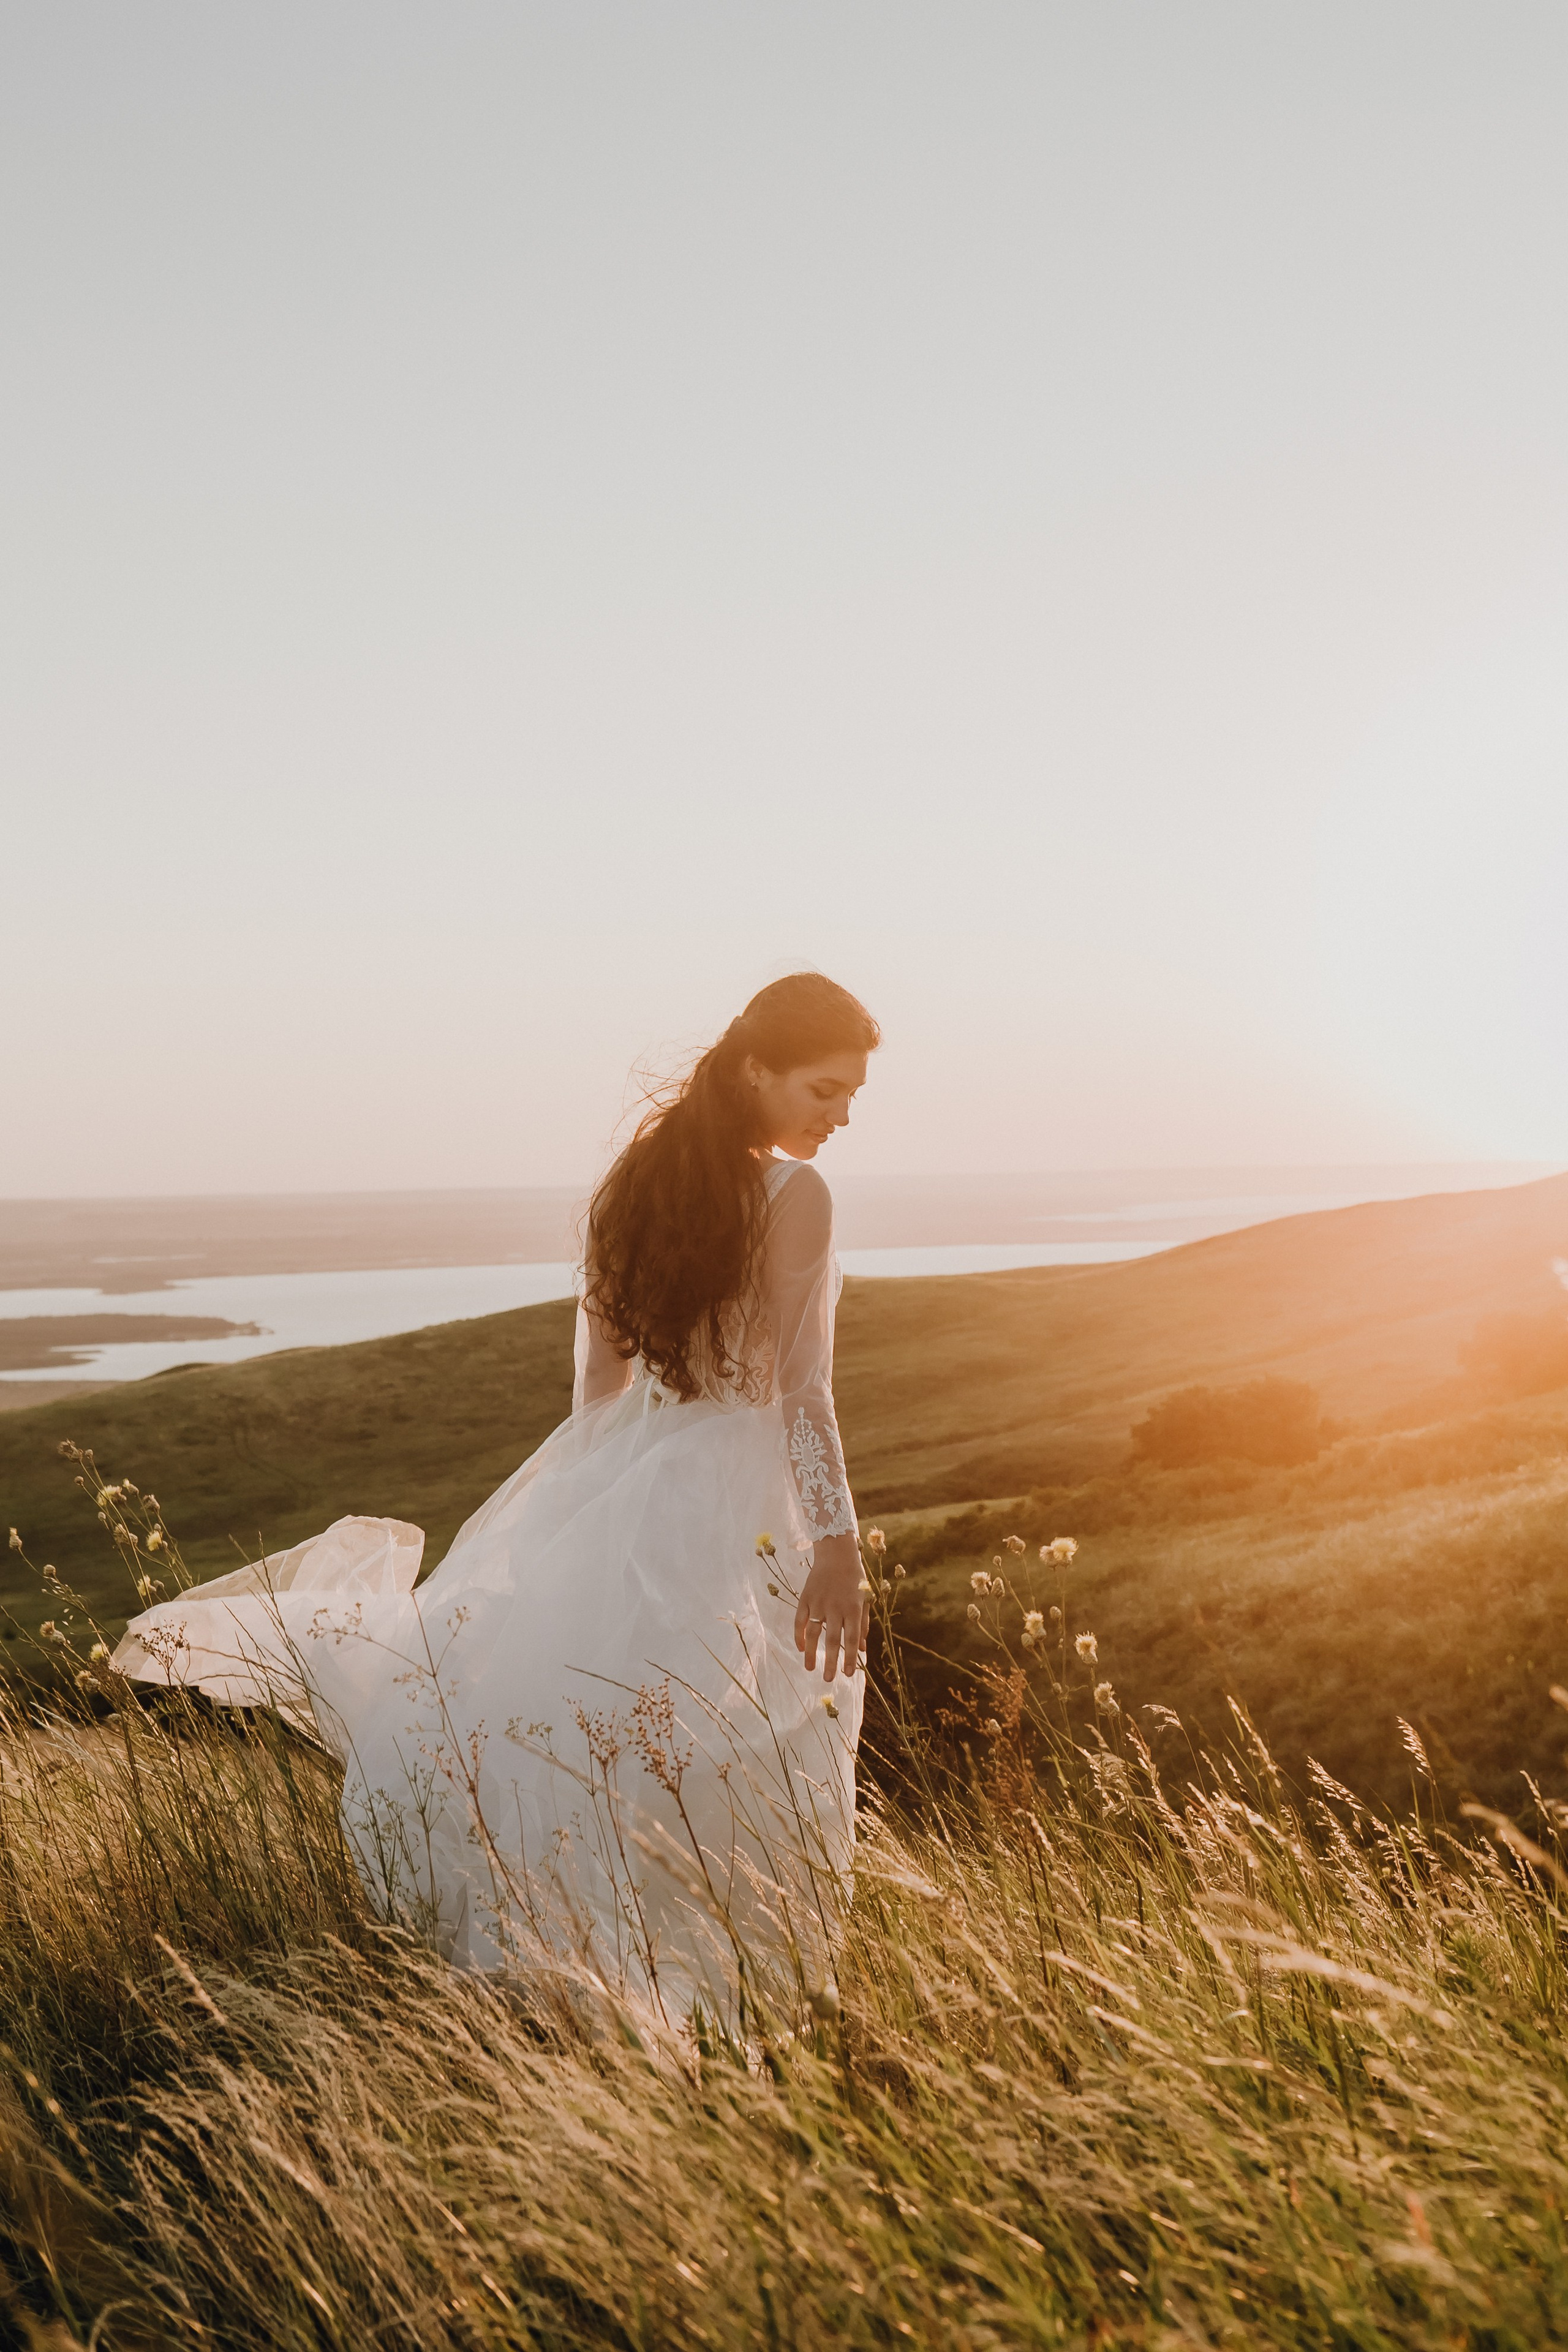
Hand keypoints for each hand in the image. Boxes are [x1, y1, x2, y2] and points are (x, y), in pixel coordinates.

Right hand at [794, 1531, 867, 1681]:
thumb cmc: (855, 1578)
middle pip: (832, 1640)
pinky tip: (800, 1647)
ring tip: (810, 1668)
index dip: (850, 1658)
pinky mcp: (805, 1598)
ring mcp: (819, 1603)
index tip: (848, 1674)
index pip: (851, 1640)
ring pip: (813, 1633)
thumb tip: (862, 1649)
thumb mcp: (865, 1599)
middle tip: (828, 1680)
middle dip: (831, 1662)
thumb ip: (863, 1624)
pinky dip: (799, 1635)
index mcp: (853, 1609)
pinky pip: (799, 1620)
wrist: (836, 1552)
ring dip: (811, 1653)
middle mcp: (835, 1608)